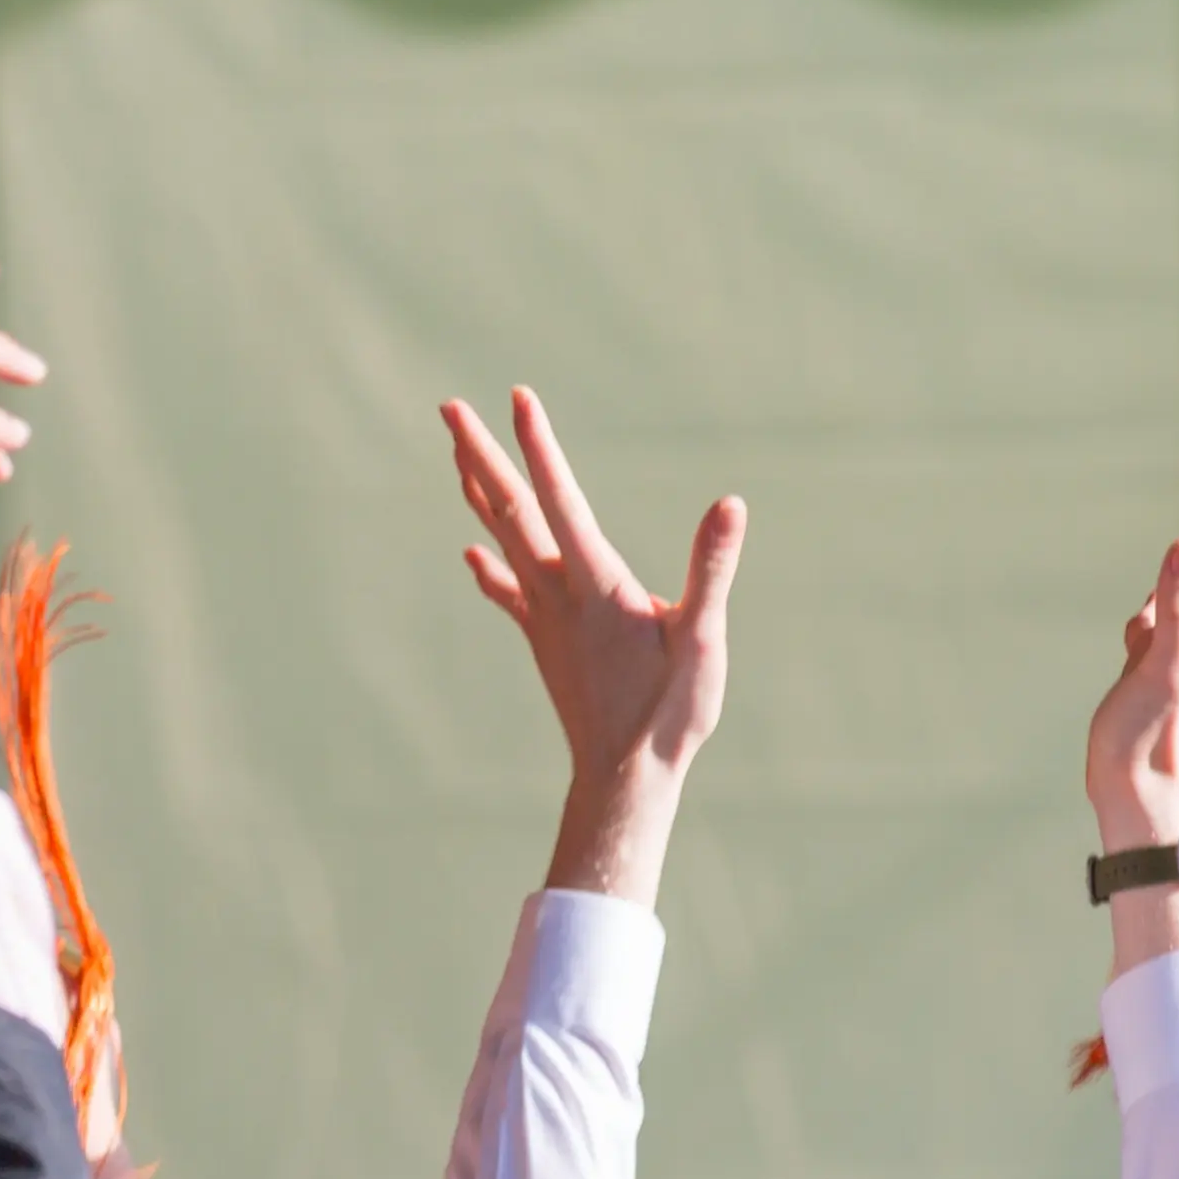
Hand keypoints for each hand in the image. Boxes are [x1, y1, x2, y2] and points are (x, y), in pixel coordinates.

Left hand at [441, 389, 744, 909]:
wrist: (623, 781)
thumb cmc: (670, 714)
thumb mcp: (703, 638)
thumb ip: (710, 569)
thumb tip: (729, 505)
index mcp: (596, 584)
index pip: (560, 499)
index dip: (539, 445)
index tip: (518, 396)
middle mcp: (558, 594)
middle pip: (511, 510)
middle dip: (481, 454)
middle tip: (448, 408)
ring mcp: (545, 619)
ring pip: (503, 541)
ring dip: (480, 494)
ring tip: (457, 455)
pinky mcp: (545, 643)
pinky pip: (510, 593)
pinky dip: (490, 567)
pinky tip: (472, 555)